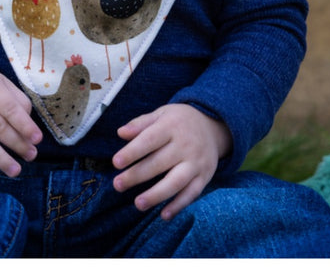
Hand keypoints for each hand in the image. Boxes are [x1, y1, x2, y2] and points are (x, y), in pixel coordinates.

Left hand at [112, 103, 230, 219]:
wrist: (212, 126)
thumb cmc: (178, 121)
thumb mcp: (161, 114)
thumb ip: (140, 123)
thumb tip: (120, 133)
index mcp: (171, 126)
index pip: (149, 139)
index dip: (132, 152)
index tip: (116, 163)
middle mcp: (185, 145)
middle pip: (159, 162)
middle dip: (137, 175)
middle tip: (118, 185)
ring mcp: (196, 162)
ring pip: (176, 181)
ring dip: (157, 195)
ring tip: (138, 204)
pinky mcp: (205, 176)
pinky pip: (192, 193)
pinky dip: (179, 205)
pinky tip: (164, 215)